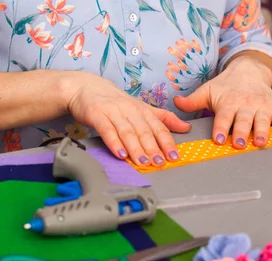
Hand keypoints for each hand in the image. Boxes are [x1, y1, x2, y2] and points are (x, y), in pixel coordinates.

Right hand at [65, 72, 190, 165]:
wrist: (85, 87)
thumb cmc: (115, 101)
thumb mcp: (141, 108)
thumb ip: (163, 118)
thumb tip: (186, 127)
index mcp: (142, 109)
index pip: (158, 127)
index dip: (167, 142)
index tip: (174, 156)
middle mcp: (130, 110)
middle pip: (144, 131)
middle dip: (153, 148)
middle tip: (160, 163)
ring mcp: (113, 111)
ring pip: (127, 132)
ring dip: (136, 148)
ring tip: (143, 162)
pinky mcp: (97, 114)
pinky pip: (107, 130)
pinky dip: (114, 143)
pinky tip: (120, 154)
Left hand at [174, 53, 271, 148]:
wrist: (248, 71)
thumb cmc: (225, 87)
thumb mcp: (207, 91)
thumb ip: (192, 101)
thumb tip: (176, 102)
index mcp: (228, 102)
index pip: (223, 116)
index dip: (220, 127)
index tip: (217, 138)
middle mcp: (245, 104)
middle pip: (243, 120)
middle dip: (241, 131)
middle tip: (238, 143)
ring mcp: (261, 106)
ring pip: (262, 120)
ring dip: (262, 131)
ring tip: (260, 142)